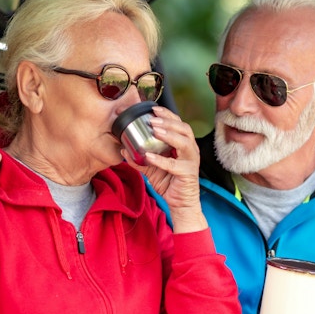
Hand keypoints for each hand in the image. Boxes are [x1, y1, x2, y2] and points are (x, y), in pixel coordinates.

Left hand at [121, 106, 206, 233]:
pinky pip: (173, 165)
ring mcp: (191, 161)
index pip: (179, 124)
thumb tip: (123, 150)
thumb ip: (139, 159)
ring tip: (155, 130)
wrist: (181, 203)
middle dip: (168, 121)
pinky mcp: (187, 174)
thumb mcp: (151, 169)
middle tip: (152, 119)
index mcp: (183, 145)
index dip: (168, 115)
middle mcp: (190, 150)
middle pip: (184, 129)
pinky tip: (149, 156)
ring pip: (184, 142)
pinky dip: (160, 159)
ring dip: (169, 134)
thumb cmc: (170, 183)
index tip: (153, 109)